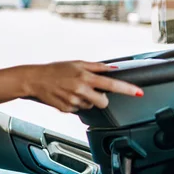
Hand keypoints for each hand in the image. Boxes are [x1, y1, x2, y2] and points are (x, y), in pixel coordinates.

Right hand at [28, 61, 143, 112]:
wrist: (35, 79)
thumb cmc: (55, 69)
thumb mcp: (76, 63)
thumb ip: (96, 67)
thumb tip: (113, 68)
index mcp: (85, 77)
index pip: (112, 84)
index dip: (127, 89)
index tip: (139, 93)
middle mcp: (81, 90)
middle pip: (103, 102)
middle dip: (101, 98)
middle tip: (91, 90)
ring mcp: (74, 101)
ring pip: (90, 106)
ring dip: (85, 100)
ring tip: (72, 90)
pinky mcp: (67, 110)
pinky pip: (78, 109)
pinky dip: (75, 104)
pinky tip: (66, 95)